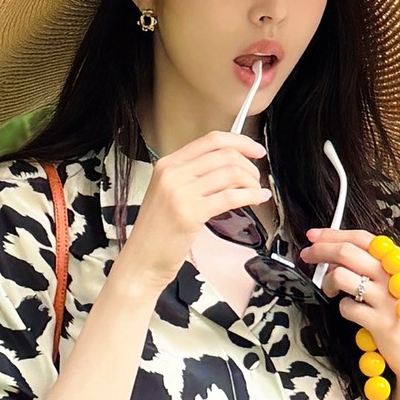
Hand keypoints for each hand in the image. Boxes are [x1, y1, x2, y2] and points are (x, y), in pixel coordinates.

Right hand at [116, 131, 269, 296]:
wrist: (141, 260)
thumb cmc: (157, 232)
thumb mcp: (169, 194)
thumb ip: (193, 177)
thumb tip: (230, 167)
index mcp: (167, 164)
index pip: (211, 140)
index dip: (239, 142)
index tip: (255, 150)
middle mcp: (172, 173)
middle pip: (224, 154)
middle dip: (249, 164)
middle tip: (256, 178)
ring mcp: (179, 192)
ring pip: (230, 172)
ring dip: (251, 181)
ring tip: (255, 192)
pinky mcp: (190, 213)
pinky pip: (230, 196)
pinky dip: (250, 196)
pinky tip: (258, 199)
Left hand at [298, 227, 399, 399]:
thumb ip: (374, 265)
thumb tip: (333, 252)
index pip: (364, 237)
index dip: (334, 234)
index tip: (314, 235)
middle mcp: (399, 276)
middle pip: (347, 252)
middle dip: (320, 251)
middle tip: (307, 255)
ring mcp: (390, 299)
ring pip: (340, 275)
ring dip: (328, 281)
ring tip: (331, 289)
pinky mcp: (381, 322)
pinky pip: (346, 306)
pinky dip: (344, 308)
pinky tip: (354, 313)